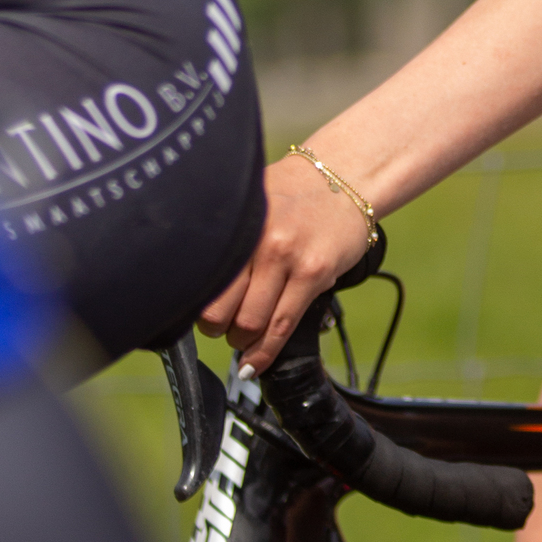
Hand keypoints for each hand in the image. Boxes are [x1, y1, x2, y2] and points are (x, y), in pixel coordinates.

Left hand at [198, 149, 372, 369]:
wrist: (347, 176)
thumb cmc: (294, 191)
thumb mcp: (253, 202)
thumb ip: (227, 236)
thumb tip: (195, 280)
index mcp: (238, 223)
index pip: (200, 283)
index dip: (195, 310)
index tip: (202, 315)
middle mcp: (258, 240)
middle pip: (218, 311)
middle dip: (217, 330)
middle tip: (223, 327)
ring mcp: (288, 258)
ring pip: (249, 324)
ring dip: (242, 342)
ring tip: (245, 336)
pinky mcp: (314, 274)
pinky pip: (281, 327)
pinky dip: (264, 354)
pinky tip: (254, 364)